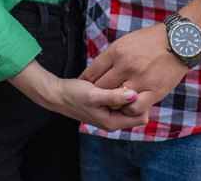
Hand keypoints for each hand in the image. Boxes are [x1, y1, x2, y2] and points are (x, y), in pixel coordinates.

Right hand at [8, 61, 148, 131]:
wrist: (57, 94)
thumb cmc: (73, 94)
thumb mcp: (93, 94)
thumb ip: (113, 96)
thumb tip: (134, 95)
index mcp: (113, 122)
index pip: (142, 116)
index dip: (142, 102)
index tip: (137, 86)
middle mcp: (114, 120)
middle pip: (139, 109)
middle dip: (138, 96)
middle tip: (133, 79)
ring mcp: (111, 113)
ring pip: (131, 103)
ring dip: (130, 92)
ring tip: (124, 78)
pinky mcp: (107, 105)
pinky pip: (122, 98)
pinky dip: (122, 90)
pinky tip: (117, 78)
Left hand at [79, 24, 189, 116]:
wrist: (180, 41)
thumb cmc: (151, 40)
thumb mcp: (126, 42)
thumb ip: (111, 57)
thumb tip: (96, 72)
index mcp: (117, 51)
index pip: (92, 72)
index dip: (86, 81)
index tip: (83, 87)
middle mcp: (126, 65)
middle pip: (101, 87)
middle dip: (97, 93)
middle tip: (96, 98)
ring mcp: (140, 79)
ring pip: (115, 100)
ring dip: (113, 102)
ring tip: (113, 101)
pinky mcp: (154, 90)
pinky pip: (134, 107)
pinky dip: (129, 108)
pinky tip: (129, 104)